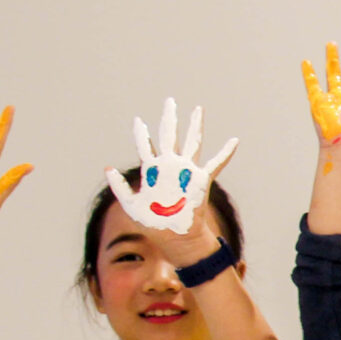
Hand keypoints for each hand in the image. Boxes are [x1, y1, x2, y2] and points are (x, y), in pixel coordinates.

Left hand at [106, 98, 236, 237]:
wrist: (175, 238)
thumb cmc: (154, 224)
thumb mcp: (131, 205)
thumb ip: (120, 186)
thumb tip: (107, 168)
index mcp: (153, 171)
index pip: (146, 146)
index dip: (141, 133)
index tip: (138, 120)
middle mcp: (170, 167)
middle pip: (170, 136)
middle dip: (169, 118)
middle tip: (169, 101)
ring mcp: (186, 172)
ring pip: (192, 143)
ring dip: (195, 126)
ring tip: (198, 109)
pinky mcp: (201, 180)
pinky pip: (215, 163)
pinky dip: (225, 152)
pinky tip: (233, 140)